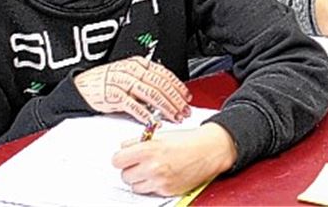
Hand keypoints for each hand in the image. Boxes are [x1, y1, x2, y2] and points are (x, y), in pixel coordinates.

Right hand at [74, 57, 190, 123]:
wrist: (81, 86)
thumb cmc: (105, 81)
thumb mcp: (128, 73)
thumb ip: (146, 79)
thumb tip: (167, 91)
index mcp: (138, 64)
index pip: (164, 74)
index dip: (178, 86)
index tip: (186, 97)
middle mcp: (132, 71)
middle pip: (161, 85)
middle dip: (175, 100)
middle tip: (184, 110)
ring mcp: (123, 83)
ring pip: (151, 95)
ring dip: (165, 108)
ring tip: (174, 117)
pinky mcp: (113, 96)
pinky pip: (134, 106)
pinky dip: (145, 115)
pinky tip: (153, 121)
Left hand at [112, 122, 236, 195]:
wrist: (210, 150)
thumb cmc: (189, 141)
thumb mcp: (161, 135)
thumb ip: (139, 142)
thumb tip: (124, 149)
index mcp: (148, 150)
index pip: (116, 160)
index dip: (122, 158)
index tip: (126, 157)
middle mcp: (152, 167)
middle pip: (124, 175)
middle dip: (131, 169)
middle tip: (142, 163)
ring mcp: (159, 181)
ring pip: (134, 186)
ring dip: (140, 179)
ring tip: (153, 170)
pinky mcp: (166, 191)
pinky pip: (149, 191)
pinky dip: (153, 185)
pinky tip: (163, 175)